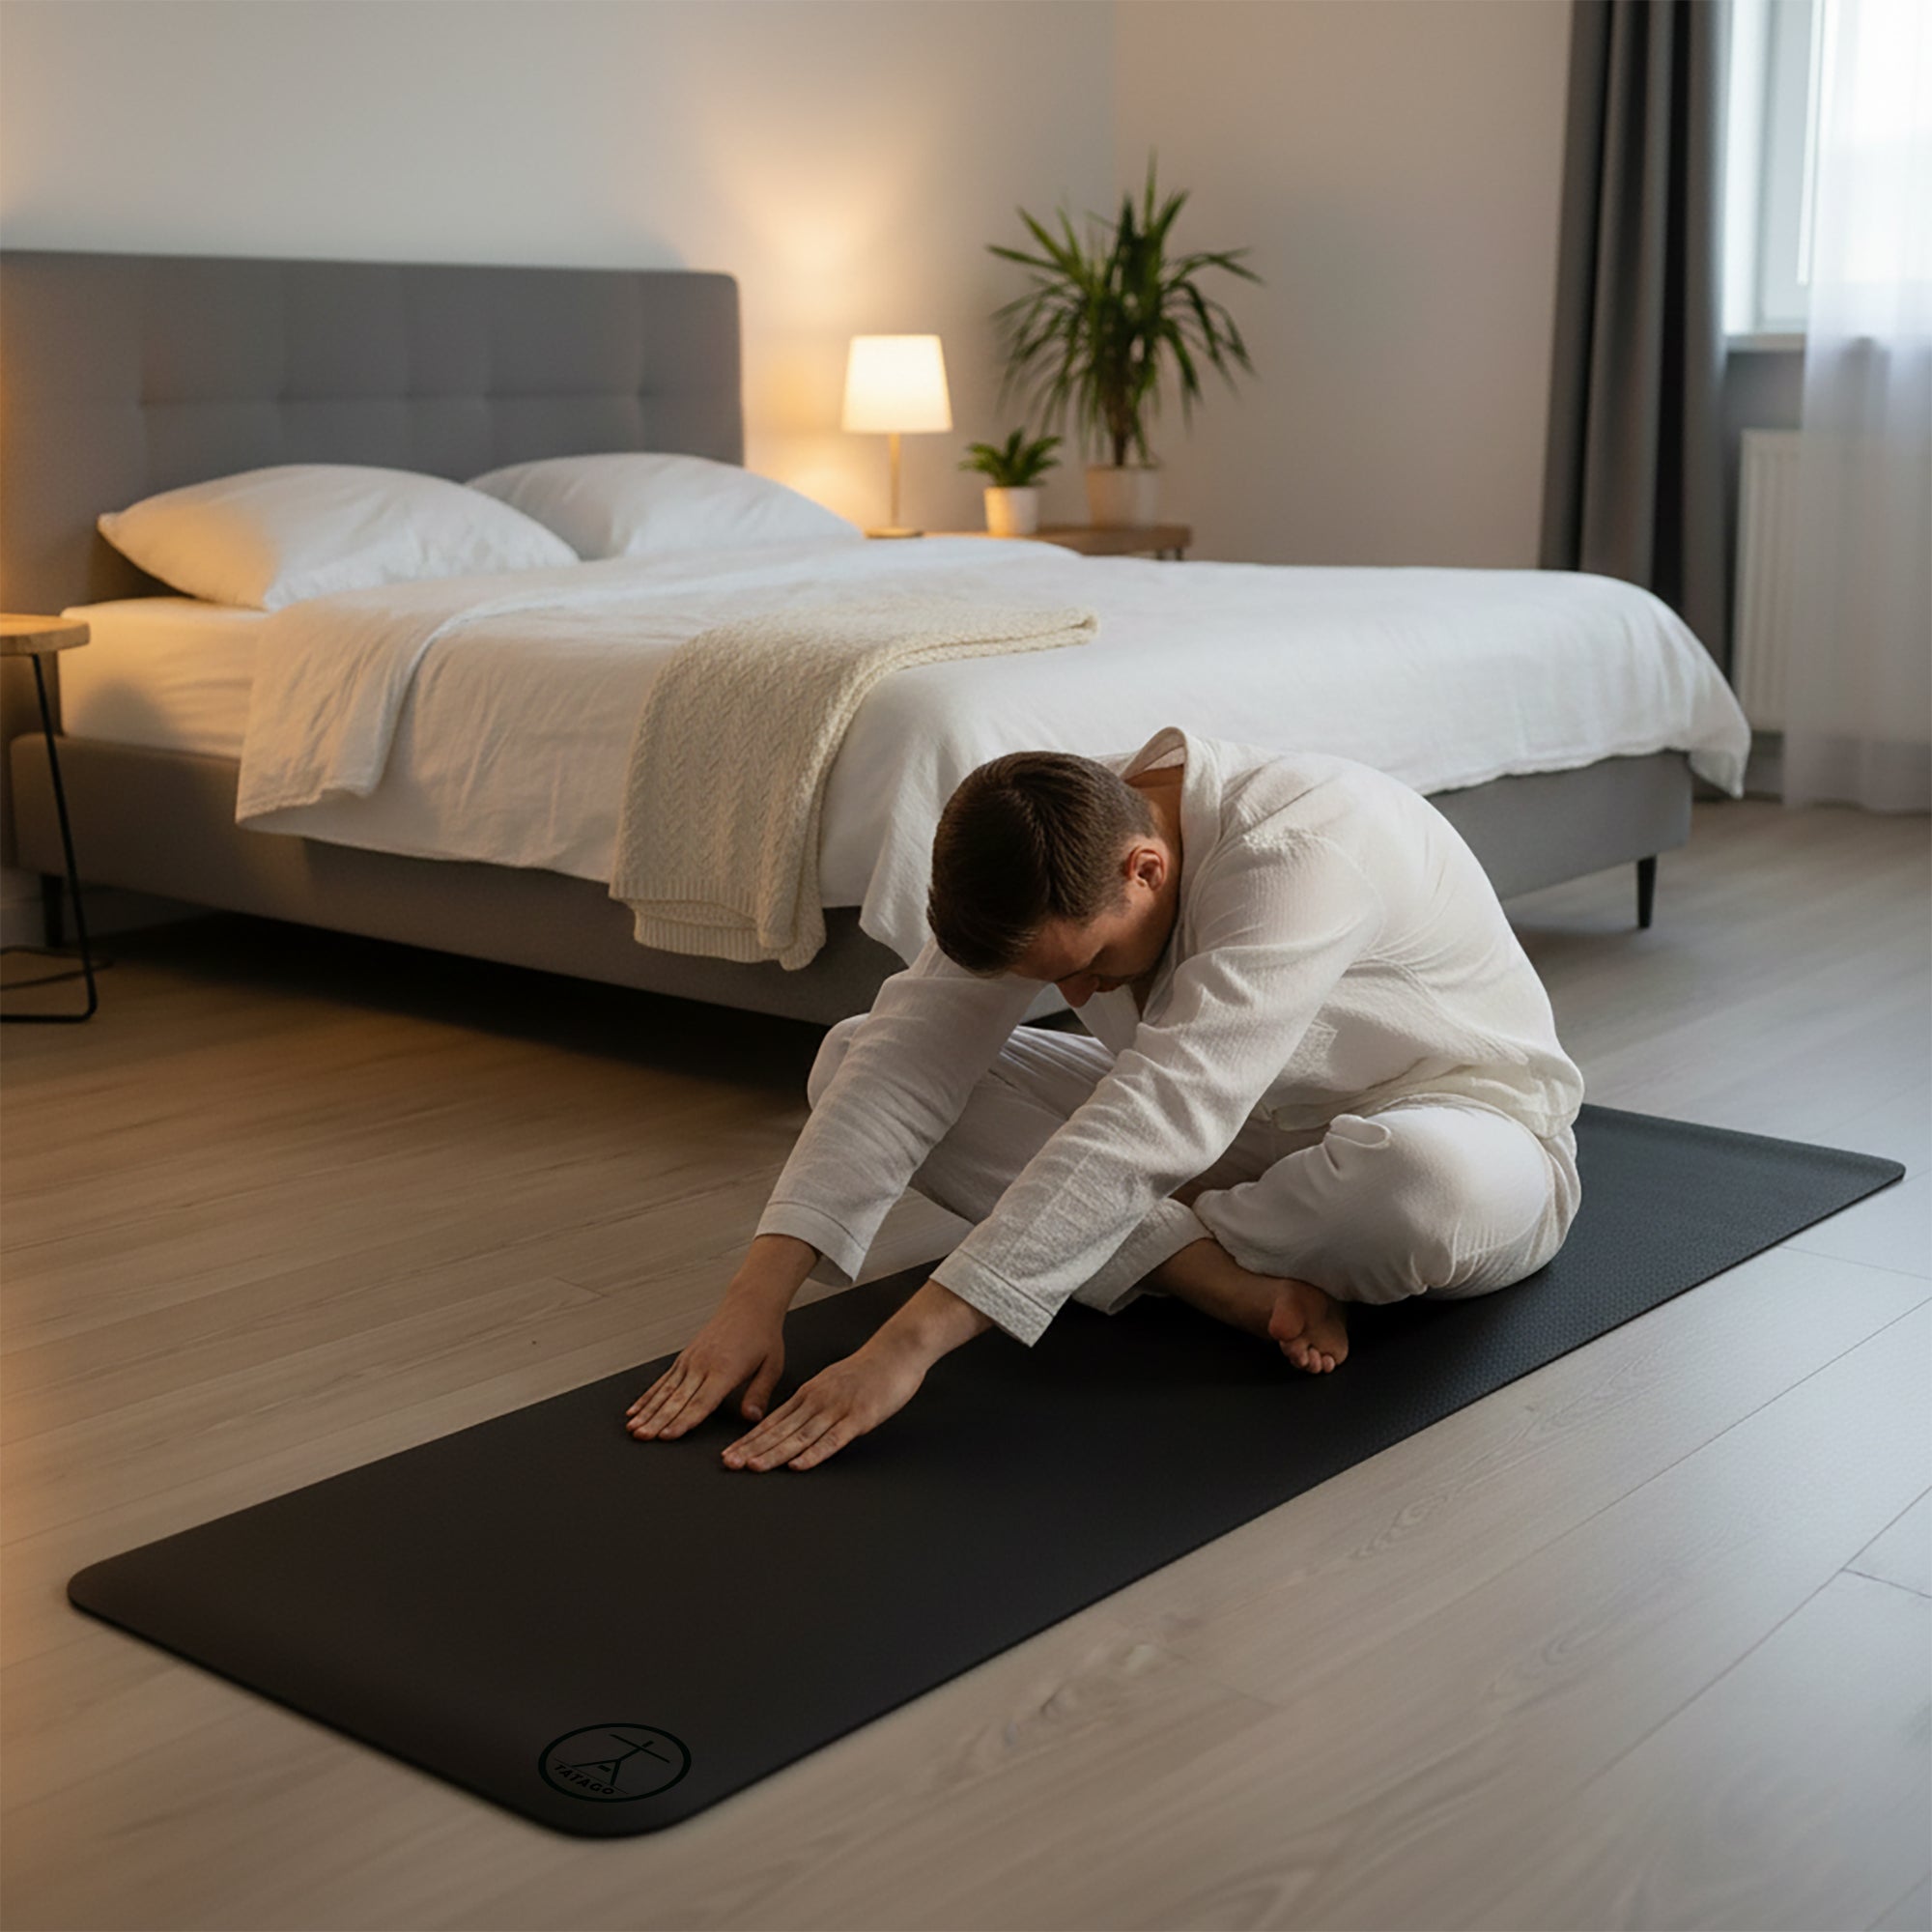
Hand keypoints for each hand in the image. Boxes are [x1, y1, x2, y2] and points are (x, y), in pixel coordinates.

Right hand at [627, 1295, 786, 1440]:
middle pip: (677, 1399)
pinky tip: (636, 1409)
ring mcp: (691, 1360)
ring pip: (664, 1390)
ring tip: (633, 1428)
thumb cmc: (762, 1335)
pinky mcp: (685, 1356)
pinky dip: (647, 1396)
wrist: (750, 1304)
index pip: (701, 1401)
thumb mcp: (772, 1366)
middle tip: (642, 1436)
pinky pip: (663, 1380)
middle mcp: (703, 1364)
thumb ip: (760, 1394)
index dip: (683, 1421)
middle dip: (657, 1420)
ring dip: (647, 1410)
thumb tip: (752, 1418)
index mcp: (725, 1369)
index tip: (668, 1436)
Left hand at [719, 1336, 927, 1472]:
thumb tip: (791, 1423)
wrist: (895, 1352)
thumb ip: (812, 1403)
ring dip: (775, 1453)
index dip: (749, 1440)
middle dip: (752, 1449)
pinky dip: (813, 1454)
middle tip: (729, 1463)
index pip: (773, 1422)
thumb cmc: (867, 1370)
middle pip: (780, 1430)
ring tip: (754, 1466)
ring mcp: (837, 1410)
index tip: (730, 1454)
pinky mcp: (859, 1418)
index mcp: (809, 1394)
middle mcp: (817, 1401)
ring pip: (800, 1436)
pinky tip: (798, 1465)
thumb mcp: (830, 1383)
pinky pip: (832, 1439)